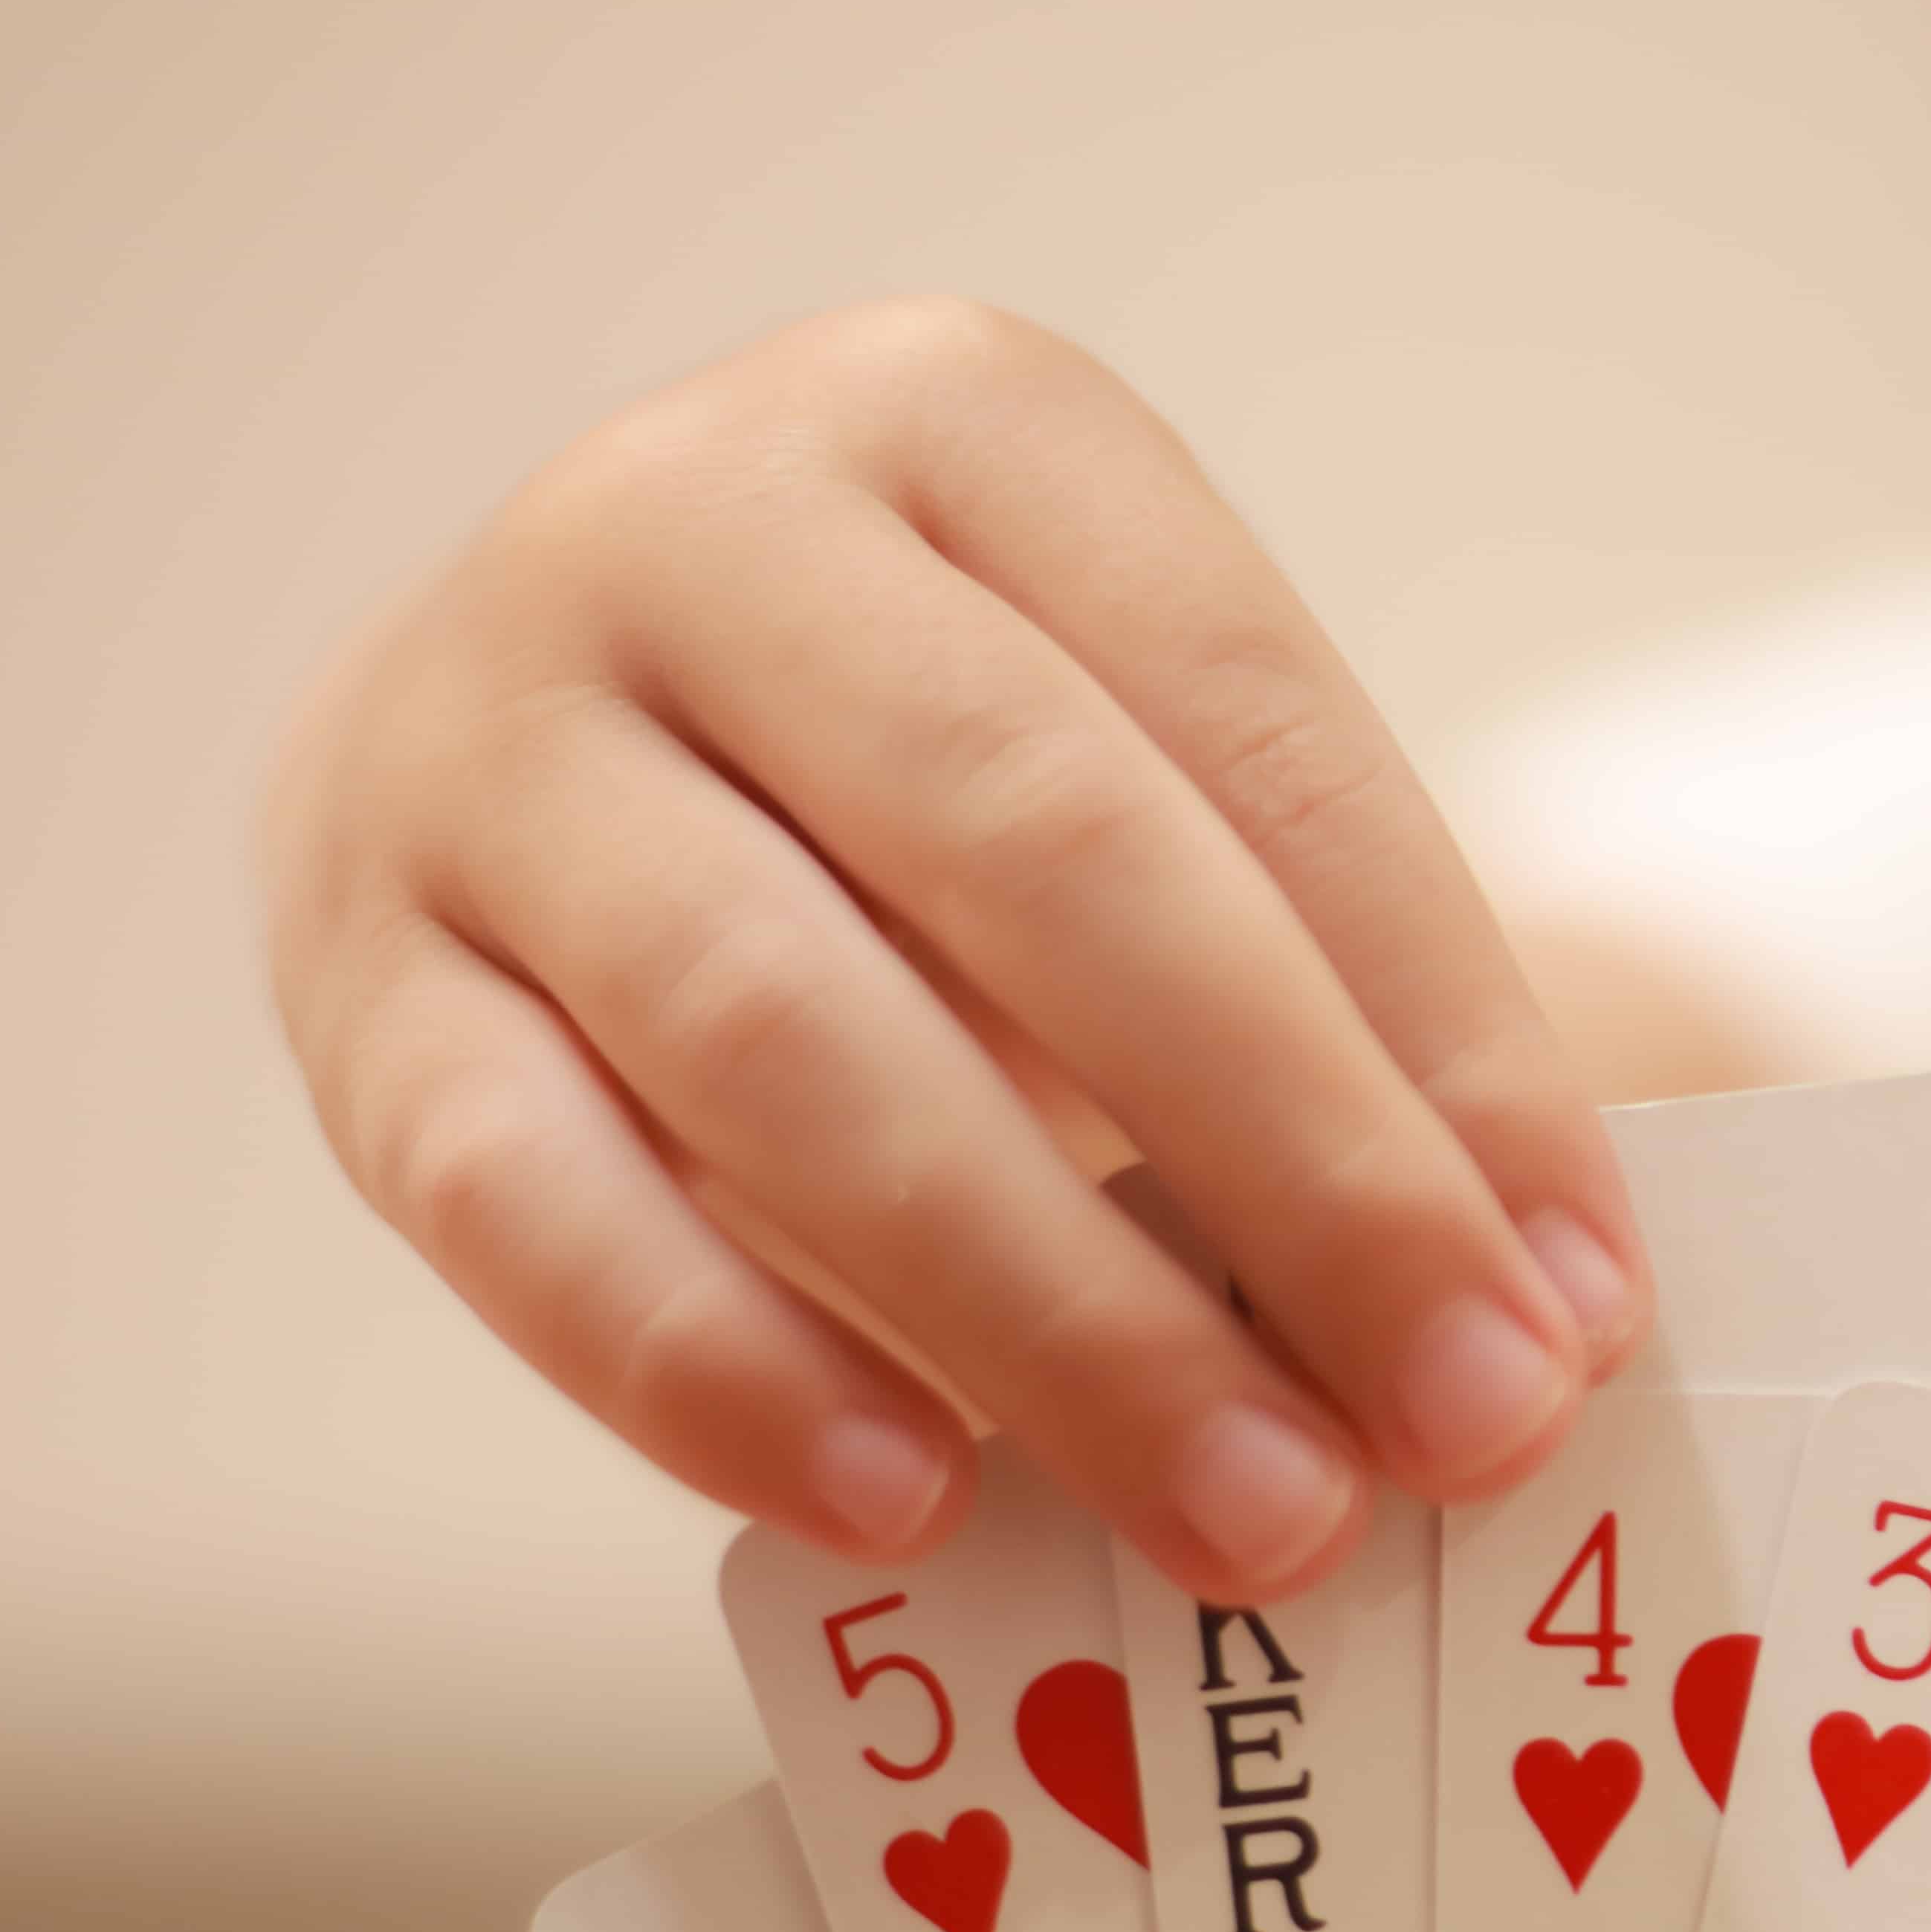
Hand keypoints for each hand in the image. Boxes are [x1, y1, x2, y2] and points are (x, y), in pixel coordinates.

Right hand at [261, 297, 1651, 1600]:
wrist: (542, 749)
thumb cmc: (910, 807)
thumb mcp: (1123, 793)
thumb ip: (1298, 999)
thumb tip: (1520, 1318)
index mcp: (956, 417)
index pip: (1254, 728)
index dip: (1441, 1031)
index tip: (1581, 1295)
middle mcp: (689, 521)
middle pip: (1036, 853)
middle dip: (1290, 1165)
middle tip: (1466, 1421)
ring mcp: (480, 743)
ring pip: (783, 1035)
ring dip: (1049, 1309)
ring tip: (1256, 1513)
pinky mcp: (349, 978)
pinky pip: (527, 1196)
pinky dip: (725, 1367)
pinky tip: (915, 1502)